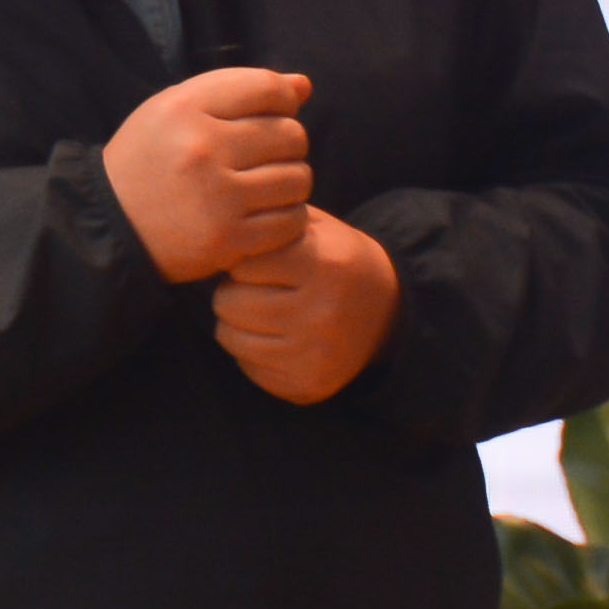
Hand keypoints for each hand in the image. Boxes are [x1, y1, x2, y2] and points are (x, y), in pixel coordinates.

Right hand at [101, 66, 314, 282]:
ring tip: (267, 186)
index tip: (274, 115)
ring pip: (297, 179)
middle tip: (267, 156)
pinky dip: (287, 217)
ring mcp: (216, 197)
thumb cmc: (149, 158)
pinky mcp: (227, 240)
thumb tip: (304, 86)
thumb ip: (237, 90)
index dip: (285, 100)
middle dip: (289, 144)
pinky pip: (291, 221)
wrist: (109, 224)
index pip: (267, 88)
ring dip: (291, 182)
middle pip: (290, 135)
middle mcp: (202, 148)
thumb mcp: (176, 110)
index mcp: (184, 108)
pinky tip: (264, 214)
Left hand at [212, 207, 397, 403]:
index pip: (243, 264)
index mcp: (323, 264)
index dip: (244, 261)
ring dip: (236, 322)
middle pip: (229, 303)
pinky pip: (247, 366)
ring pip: (230, 336)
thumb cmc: (334, 261)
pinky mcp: (308, 384)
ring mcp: (315, 354)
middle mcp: (321, 313)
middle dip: (233, 292)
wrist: (389, 313)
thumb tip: (220, 235)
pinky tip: (275, 338)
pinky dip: (251, 351)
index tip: (258, 263)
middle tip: (253, 290)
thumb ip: (270, 224)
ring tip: (261, 311)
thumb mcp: (314, 227)